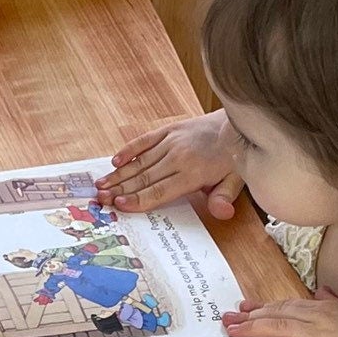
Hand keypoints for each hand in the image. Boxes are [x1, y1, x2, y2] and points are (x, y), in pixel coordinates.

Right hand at [101, 111, 242, 219]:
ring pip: (140, 162)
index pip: (160, 190)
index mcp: (193, 172)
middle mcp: (178, 157)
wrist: (237, 123)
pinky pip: (144, 141)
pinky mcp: (168, 130)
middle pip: (144, 178)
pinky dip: (129, 150)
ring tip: (100, 185)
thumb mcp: (237, 180)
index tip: (119, 206)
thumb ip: (224, 197)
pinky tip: (115, 161)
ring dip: (119, 175)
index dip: (138, 199)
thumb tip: (222, 213)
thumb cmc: (234, 156)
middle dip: (120, 190)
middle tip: (100, 199)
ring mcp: (171, 141)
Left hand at [221, 292, 337, 336]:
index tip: (241, 307)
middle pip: (277, 314)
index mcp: (325, 308)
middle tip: (226, 320)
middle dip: (249, 317)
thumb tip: (319, 292)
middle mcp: (320, 319)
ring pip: (281, 329)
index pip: (286, 304)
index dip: (261, 306)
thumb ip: (332, 303)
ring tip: (232, 333)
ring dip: (253, 330)